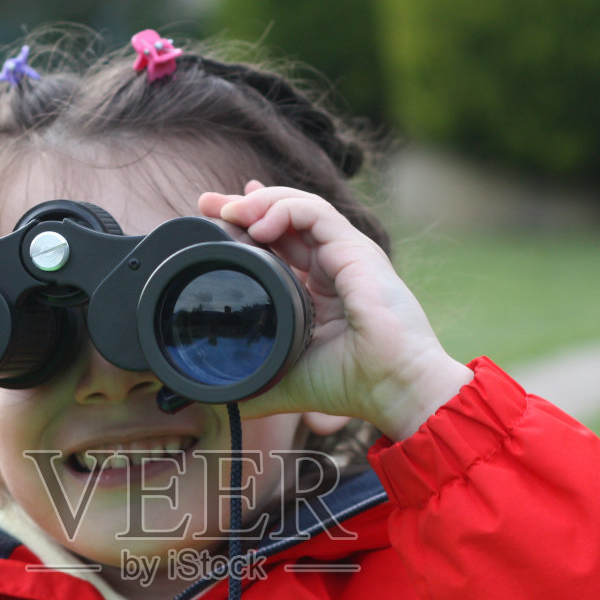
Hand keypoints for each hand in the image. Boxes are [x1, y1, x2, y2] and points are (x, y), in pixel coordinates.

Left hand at [198, 183, 472, 439]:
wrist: (393, 386)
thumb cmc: (351, 384)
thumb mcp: (285, 380)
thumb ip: (251, 383)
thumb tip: (210, 397)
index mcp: (316, 290)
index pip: (278, 244)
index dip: (246, 227)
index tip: (210, 222)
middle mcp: (331, 265)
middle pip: (283, 219)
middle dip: (243, 205)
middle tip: (207, 203)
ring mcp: (344, 254)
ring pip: (299, 206)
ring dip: (260, 202)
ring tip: (227, 211)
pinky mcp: (356, 249)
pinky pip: (316, 212)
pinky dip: (284, 209)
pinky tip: (259, 226)